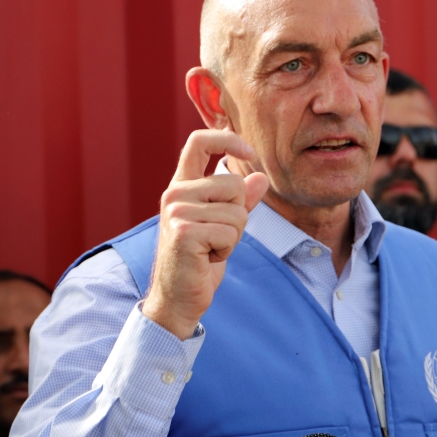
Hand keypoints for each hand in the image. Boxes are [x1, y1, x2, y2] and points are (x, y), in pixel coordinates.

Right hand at [142, 130, 268, 338]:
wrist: (179, 297)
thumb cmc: (201, 260)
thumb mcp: (224, 224)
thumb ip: (241, 201)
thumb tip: (260, 177)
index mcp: (182, 186)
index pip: (199, 142)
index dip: (227, 139)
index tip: (248, 151)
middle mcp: (175, 194)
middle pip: (234, 184)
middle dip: (238, 215)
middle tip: (216, 237)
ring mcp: (176, 212)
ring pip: (237, 211)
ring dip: (233, 236)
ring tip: (210, 249)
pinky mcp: (183, 232)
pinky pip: (230, 232)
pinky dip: (227, 249)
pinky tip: (207, 258)